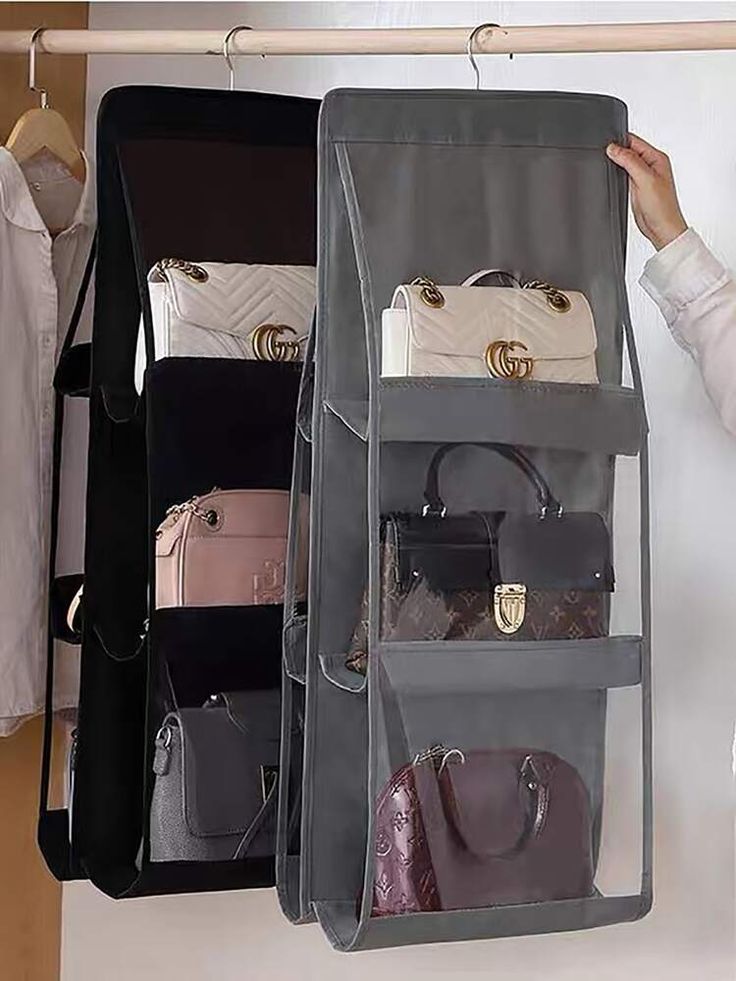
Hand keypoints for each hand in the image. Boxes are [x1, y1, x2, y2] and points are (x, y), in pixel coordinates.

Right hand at [606, 134, 687, 249]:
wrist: (661, 228)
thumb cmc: (662, 206)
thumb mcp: (645, 179)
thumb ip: (629, 161)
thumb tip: (614, 148)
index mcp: (657, 158)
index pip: (635, 141)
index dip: (620, 142)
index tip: (608, 147)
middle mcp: (651, 165)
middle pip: (628, 151)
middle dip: (616, 153)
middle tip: (609, 160)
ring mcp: (643, 176)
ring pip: (624, 163)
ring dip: (616, 165)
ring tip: (613, 171)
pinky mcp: (636, 187)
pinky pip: (623, 175)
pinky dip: (617, 175)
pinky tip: (616, 180)